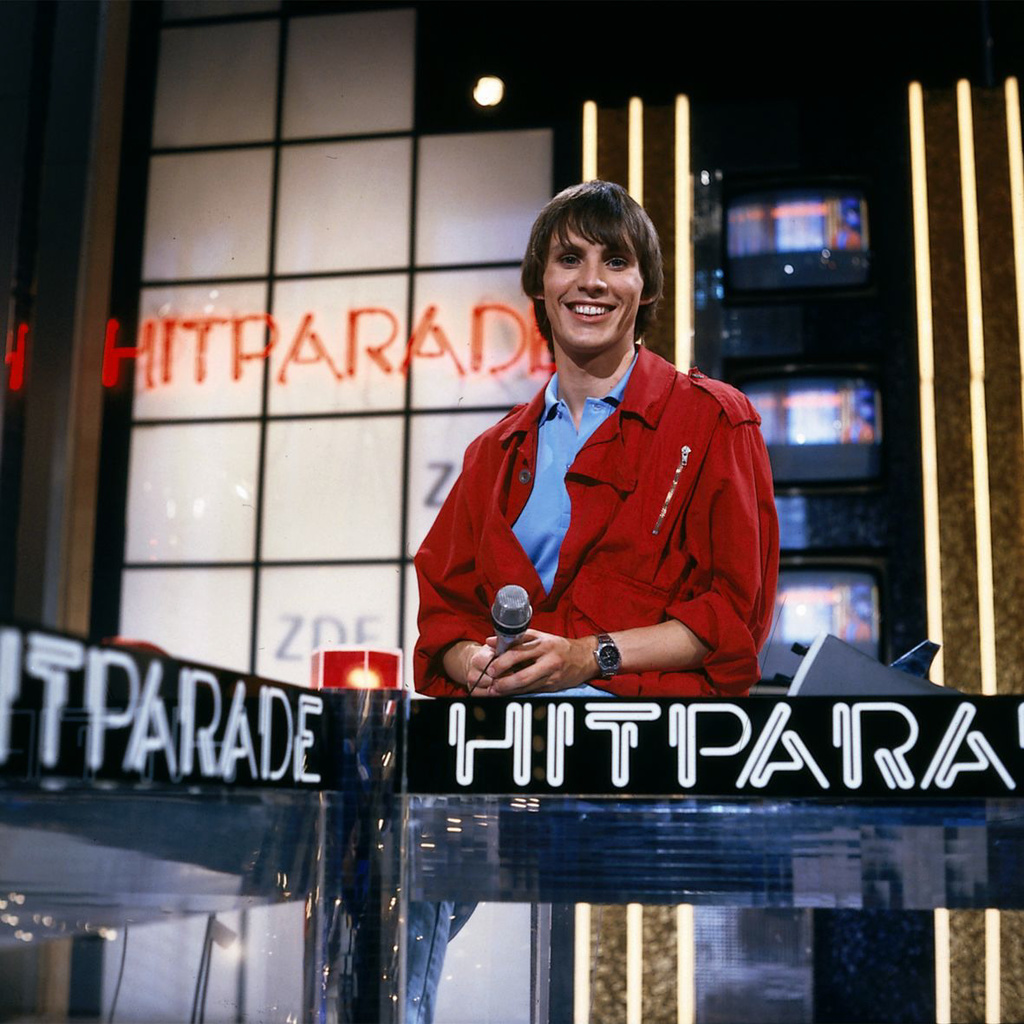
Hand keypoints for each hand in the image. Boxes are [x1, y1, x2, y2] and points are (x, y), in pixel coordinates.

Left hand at [470, 630, 596, 695]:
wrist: (585, 658)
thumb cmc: (558, 646)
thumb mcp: (540, 637)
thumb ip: (516, 638)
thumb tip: (490, 641)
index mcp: (544, 645)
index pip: (518, 653)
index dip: (502, 662)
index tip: (490, 668)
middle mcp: (548, 661)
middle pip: (522, 675)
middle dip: (504, 682)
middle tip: (492, 684)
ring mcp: (551, 677)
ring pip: (527, 687)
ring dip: (508, 690)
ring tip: (495, 691)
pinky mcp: (552, 688)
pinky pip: (532, 691)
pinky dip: (518, 693)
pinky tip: (508, 693)